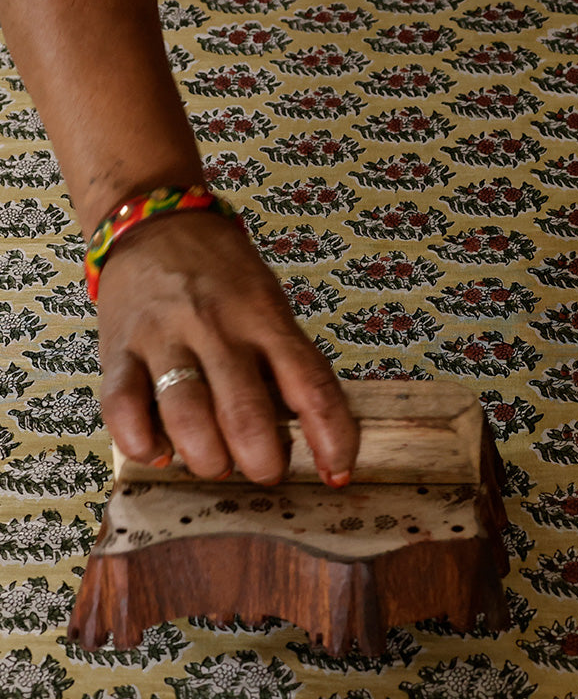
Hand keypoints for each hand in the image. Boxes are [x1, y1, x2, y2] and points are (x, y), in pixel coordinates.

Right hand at [97, 212, 358, 484]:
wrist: (153, 224)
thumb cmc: (223, 278)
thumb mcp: (269, 306)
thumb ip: (285, 362)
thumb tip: (312, 434)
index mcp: (265, 319)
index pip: (312, 386)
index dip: (331, 438)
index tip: (337, 474)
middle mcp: (217, 328)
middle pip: (246, 412)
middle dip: (262, 461)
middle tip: (265, 471)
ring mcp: (164, 338)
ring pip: (186, 415)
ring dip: (207, 458)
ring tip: (215, 464)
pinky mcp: (118, 350)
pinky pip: (122, 407)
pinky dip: (141, 442)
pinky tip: (158, 451)